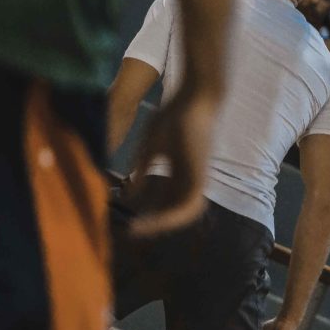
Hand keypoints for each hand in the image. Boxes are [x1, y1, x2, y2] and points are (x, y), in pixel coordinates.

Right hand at [126, 88, 220, 236]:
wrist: (194, 99)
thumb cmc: (174, 116)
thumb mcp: (150, 148)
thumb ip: (142, 170)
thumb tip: (130, 194)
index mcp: (181, 173)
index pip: (167, 201)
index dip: (150, 213)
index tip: (129, 220)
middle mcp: (191, 180)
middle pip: (175, 212)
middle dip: (155, 224)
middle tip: (133, 231)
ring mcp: (197, 180)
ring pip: (182, 215)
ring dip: (160, 226)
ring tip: (138, 230)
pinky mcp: (199, 179)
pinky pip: (185, 208)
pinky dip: (168, 218)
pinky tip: (148, 221)